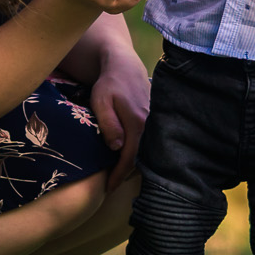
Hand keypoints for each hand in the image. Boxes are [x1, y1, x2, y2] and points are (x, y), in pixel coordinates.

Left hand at [88, 49, 150, 184]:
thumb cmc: (109, 84)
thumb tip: (117, 147)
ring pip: (145, 151)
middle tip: (111, 185)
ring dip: (132, 164)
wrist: (124, 67)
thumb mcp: (101, 102)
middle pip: (139, 157)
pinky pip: (147, 142)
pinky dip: (139, 153)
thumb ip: (109, 124)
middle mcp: (149, 125)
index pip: (129, 157)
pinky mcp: (154, 120)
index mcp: (137, 123)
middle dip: (126, 174)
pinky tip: (128, 159)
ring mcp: (154, 123)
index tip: (108, 188)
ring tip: (118, 176)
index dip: (118, 175)